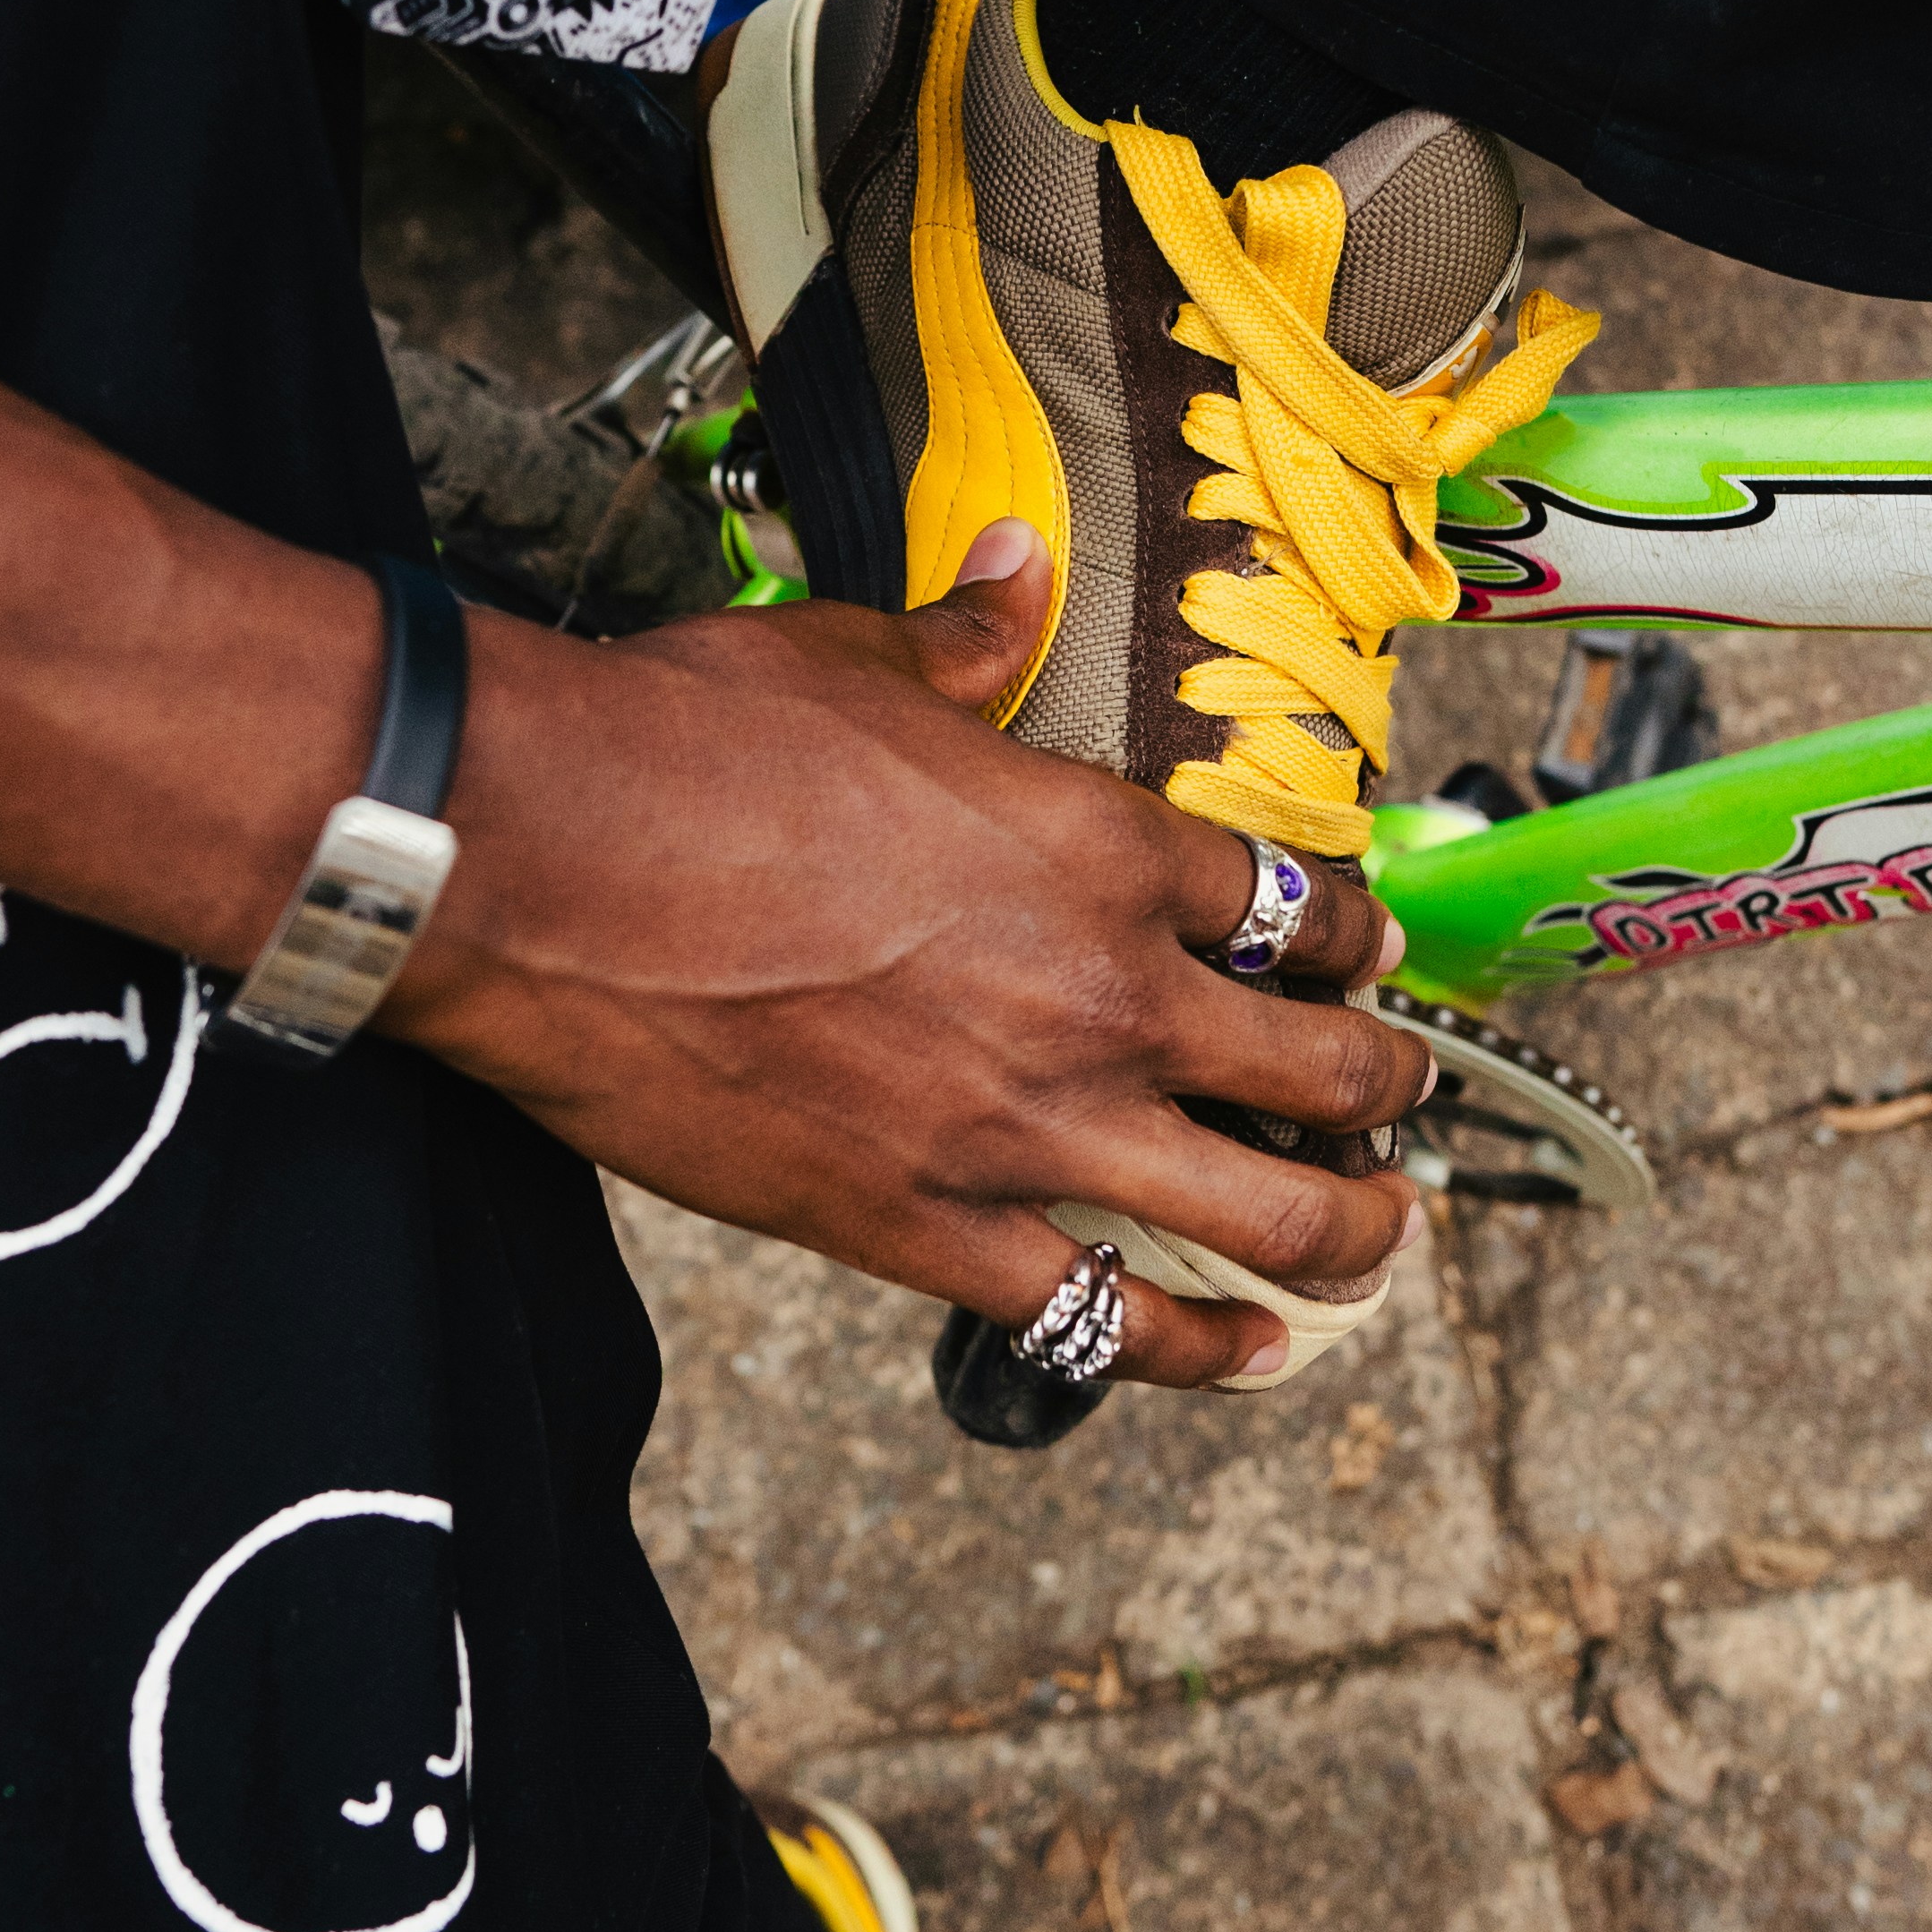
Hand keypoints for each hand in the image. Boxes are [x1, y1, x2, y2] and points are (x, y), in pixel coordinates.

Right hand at [0, 311, 1426, 1392]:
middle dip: (1382, 1089)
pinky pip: (1110, 1320)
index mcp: (1094, 845)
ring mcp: (1026, 1128)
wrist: (537, 865)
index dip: (1353, 937)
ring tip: (1367, 1240)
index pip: (1289, 903)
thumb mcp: (844, 658)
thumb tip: (1011, 577)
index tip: (1365, 956)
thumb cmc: (684, 745)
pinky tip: (1247, 1354)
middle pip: (1320, 1067)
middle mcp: (1100, 995)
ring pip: (1261, 1215)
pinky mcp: (927, 1232)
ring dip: (1341, 1234)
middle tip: (1394, 1101)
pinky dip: (1196, 1346)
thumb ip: (959, 642)